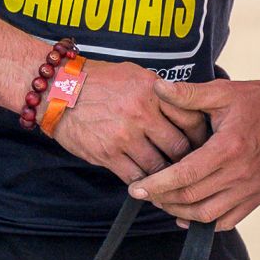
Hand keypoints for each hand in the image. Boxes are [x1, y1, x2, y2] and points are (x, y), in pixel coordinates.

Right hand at [49, 59, 209, 180]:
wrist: (55, 88)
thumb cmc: (98, 81)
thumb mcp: (135, 75)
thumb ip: (163, 94)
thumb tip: (190, 110)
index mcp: (153, 92)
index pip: (192, 120)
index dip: (201, 137)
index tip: (204, 145)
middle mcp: (141, 114)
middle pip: (180, 148)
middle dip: (189, 161)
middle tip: (193, 168)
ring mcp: (123, 136)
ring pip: (160, 167)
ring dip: (168, 176)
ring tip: (173, 179)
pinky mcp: (107, 154)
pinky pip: (135, 177)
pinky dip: (146, 183)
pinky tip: (151, 183)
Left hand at [129, 70, 259, 227]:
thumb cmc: (257, 100)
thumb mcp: (222, 91)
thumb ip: (187, 93)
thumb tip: (156, 87)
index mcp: (229, 148)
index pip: (185, 175)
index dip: (156, 184)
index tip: (136, 188)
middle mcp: (241, 173)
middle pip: (191, 198)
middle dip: (162, 199)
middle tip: (144, 192)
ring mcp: (251, 188)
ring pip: (207, 215)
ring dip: (180, 212)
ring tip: (163, 201)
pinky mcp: (258, 195)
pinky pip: (228, 220)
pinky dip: (205, 222)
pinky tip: (188, 215)